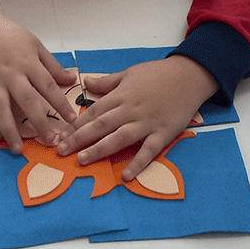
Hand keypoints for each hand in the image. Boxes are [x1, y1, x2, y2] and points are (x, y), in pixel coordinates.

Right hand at [0, 4, 78, 152]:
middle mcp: (10, 73)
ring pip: (1, 109)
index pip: (48, 86)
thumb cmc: (10, 37)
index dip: (61, 104)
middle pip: (26, 101)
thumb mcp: (35, 45)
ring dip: (10, 130)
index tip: (72, 120)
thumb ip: (52, 65)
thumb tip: (72, 80)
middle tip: (49, 140)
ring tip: (18, 148)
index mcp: (27, 62)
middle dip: (39, 122)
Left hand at [56, 55, 217, 180]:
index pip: (93, 111)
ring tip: (82, 160)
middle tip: (60, 151)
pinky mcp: (163, 134)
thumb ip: (107, 81)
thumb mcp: (130, 73)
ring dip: (99, 150)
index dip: (75, 124)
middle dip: (78, 139)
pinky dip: (137, 163)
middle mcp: (130, 110)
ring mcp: (146, 123)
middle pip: (100, 126)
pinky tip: (126, 176)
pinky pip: (148, 151)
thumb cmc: (158, 74)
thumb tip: (86, 82)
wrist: (189, 76)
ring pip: (118, 138)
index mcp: (121, 95)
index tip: (60, 134)